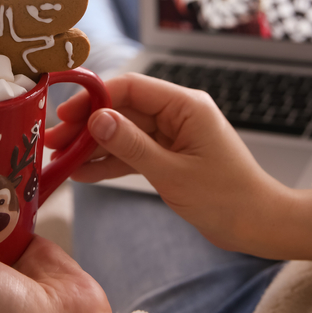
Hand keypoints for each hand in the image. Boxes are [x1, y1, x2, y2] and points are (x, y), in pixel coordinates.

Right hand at [48, 73, 311, 262]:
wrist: (258, 225)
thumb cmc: (227, 198)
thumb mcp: (172, 173)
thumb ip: (131, 145)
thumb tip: (96, 119)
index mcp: (185, 104)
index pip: (130, 87)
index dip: (94, 98)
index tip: (65, 115)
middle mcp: (177, 113)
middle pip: (122, 109)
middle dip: (86, 124)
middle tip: (52, 140)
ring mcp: (172, 134)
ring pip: (123, 132)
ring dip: (92, 145)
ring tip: (59, 158)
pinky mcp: (169, 155)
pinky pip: (132, 152)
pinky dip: (109, 162)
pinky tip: (82, 172)